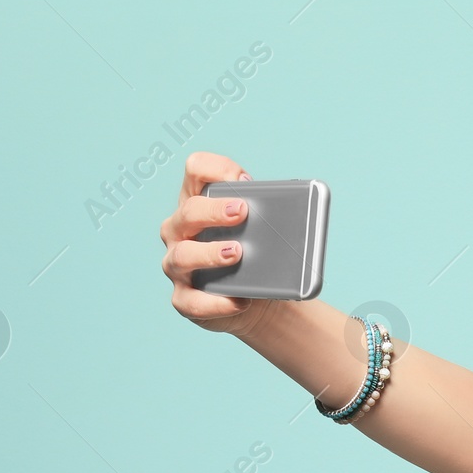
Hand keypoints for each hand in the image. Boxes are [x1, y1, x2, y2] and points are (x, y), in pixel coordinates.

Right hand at [159, 151, 276, 340]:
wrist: (258, 301)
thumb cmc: (257, 258)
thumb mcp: (263, 232)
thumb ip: (269, 216)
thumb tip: (295, 213)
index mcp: (198, 202)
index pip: (196, 170)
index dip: (217, 169)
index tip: (245, 182)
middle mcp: (180, 231)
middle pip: (188, 211)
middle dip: (214, 210)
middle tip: (242, 212)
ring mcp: (177, 265)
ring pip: (182, 255)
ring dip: (210, 253)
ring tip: (237, 253)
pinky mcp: (183, 299)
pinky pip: (192, 302)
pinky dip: (216, 303)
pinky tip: (239, 301)